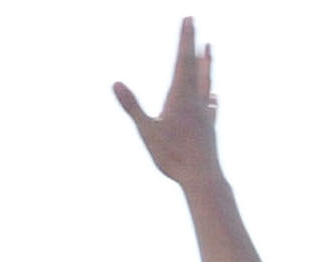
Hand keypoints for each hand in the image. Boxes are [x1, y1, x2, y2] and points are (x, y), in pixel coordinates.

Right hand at [113, 17, 219, 185]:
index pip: (183, 60)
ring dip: (206, 66)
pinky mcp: (210, 128)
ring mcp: (205, 114)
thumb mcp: (147, 132)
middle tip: (197, 29)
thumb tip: (115, 84)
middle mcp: (196, 101)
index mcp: (180, 97)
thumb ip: (132, 106)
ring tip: (209, 52)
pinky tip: (213, 98)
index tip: (189, 17)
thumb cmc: (172, 156)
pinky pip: (211, 107)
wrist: (202, 176)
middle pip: (197, 68)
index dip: (186, 37)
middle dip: (196, 47)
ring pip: (206, 83)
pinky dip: (210, 97)